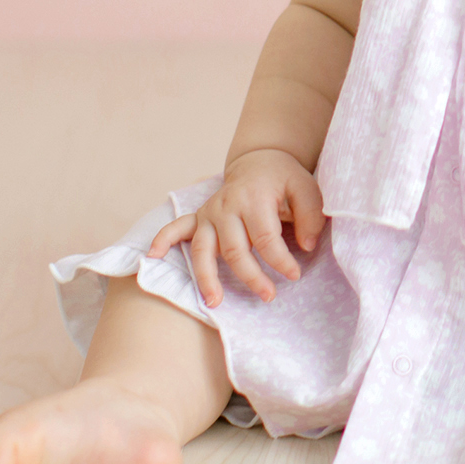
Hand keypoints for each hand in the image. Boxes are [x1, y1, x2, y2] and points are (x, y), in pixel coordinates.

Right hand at [147, 149, 325, 306]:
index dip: (280, 262)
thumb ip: (311, 216)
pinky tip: (153, 257)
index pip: (266, 239)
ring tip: (214, 303)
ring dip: (207, 277)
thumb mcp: (307, 188)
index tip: (294, 275)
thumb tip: (306, 246)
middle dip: (251, 277)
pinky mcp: (199, 216)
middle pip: (235, 250)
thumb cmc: (284, 179)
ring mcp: (210, 212)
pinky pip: (176, 228)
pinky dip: (163, 241)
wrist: (261, 160)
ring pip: (203, 249)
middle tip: (268, 296)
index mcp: (255, 199)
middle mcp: (227, 206)